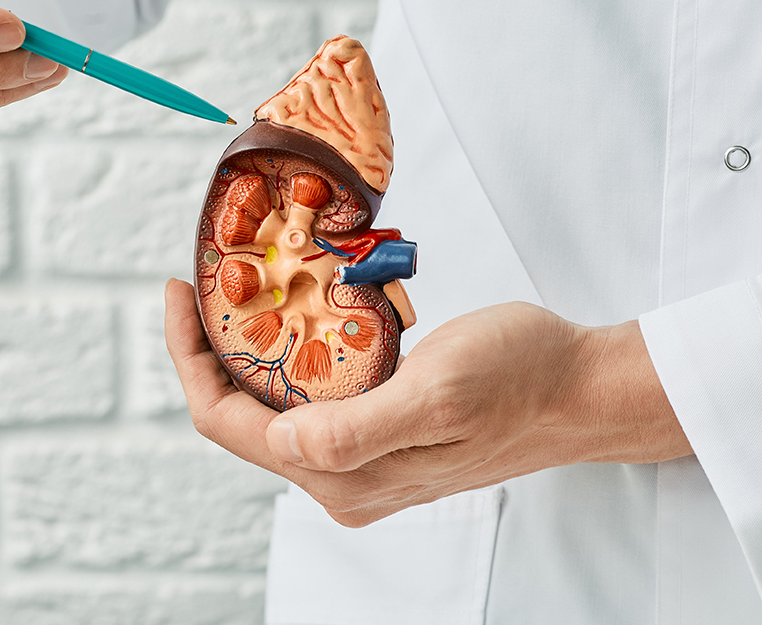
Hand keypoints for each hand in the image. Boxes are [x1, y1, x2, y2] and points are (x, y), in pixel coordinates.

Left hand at [163, 278, 691, 526]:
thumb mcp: (441, 392)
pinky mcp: (376, 439)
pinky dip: (282, 357)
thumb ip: (358, 428)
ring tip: (233, 291)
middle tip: (202, 282)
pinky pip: (303, 404)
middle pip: (238, 420)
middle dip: (208, 352)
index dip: (190, 359)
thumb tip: (283, 442)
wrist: (582, 390)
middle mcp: (341, 479)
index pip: (228, 423)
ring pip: (267, 411)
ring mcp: (358, 463)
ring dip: (243, 353)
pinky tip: (286, 318)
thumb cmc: (524, 379)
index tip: (180, 292)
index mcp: (344, 474)